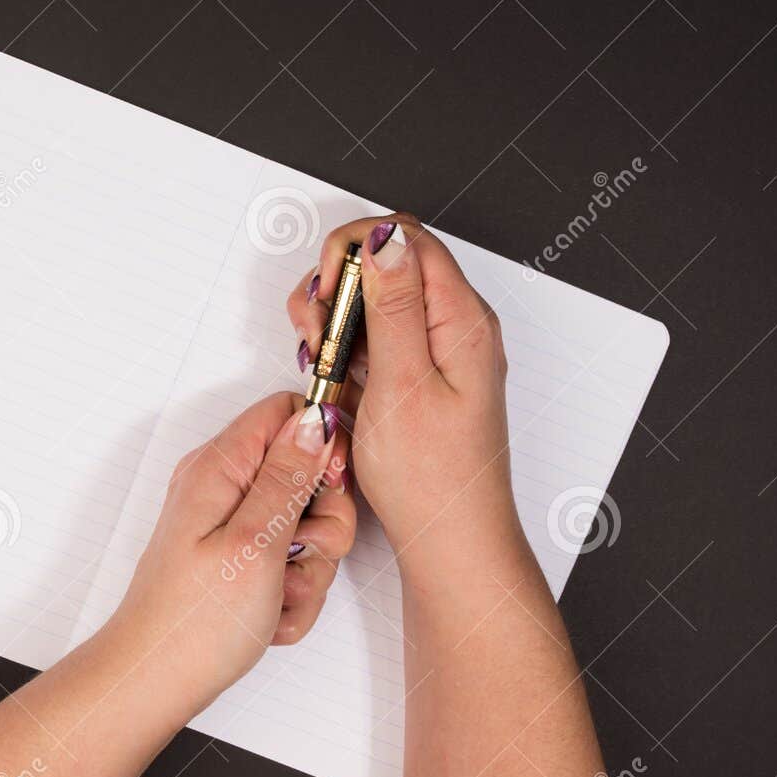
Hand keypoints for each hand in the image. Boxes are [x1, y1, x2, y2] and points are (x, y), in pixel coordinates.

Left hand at [102, 393, 356, 710]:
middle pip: (306, 473)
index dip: (322, 444)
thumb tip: (314, 421)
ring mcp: (231, 525)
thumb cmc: (194, 622)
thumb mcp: (254, 542)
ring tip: (278, 594)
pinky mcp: (238, 559)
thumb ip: (288, 477)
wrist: (156, 682)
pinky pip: (290, 562)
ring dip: (309, 568)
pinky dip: (290, 592)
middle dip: (322, 522)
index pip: (287, 414)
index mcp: (219, 469)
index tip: (329, 490)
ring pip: (306, 525)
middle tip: (301, 556)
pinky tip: (269, 613)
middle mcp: (223, 488)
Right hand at [287, 216, 522, 580]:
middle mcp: (453, 325)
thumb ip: (394, 306)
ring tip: (317, 357)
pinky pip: (372, 338)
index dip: (355, 248)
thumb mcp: (404, 383)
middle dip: (336, 283)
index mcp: (460, 319)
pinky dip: (342, 347)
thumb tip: (385, 239)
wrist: (449, 541)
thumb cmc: (433, 478)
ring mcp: (434, 350)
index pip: (406, 236)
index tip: (325, 289)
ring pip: (372, 299)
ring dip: (332, 317)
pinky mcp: (414, 375)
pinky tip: (328, 376)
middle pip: (385, 261)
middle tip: (315, 331)